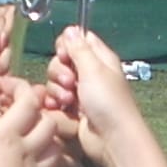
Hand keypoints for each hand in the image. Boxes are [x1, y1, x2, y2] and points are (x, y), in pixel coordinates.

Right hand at [0, 79, 66, 166]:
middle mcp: (25, 147)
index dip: (21, 89)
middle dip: (41, 114)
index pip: (27, 100)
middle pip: (49, 120)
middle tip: (23, 116)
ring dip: (48, 140)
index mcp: (4, 134)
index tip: (6, 88)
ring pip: (56, 145)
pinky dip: (46, 166)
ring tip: (32, 140)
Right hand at [49, 26, 136, 165]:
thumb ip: (79, 48)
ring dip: (56, 89)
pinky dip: (54, 102)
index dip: (66, 45)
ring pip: (56, 80)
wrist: (112, 138)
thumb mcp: (94, 69)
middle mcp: (90, 72)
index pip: (77, 39)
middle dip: (59, 71)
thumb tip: (71, 28)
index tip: (64, 55)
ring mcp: (81, 92)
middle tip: (70, 83)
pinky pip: (55, 98)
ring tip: (68, 100)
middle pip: (62, 60)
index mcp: (99, 58)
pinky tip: (58, 108)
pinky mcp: (73, 109)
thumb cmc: (107, 101)